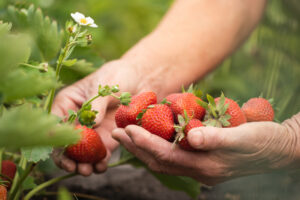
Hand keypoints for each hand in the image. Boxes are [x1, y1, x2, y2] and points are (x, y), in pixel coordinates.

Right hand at [51, 60, 141, 175]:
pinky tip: (101, 166)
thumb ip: (96, 103)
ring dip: (82, 164)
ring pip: (81, 153)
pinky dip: (99, 162)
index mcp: (69, 103)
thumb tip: (91, 123)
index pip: (56, 123)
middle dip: (67, 157)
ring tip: (88, 170)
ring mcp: (92, 131)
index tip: (63, 150)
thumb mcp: (104, 85)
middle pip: (66, 143)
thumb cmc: (118, 76)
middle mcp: (77, 120)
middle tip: (74, 167)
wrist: (140, 80)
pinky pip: (100, 154)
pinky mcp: (107, 138)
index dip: (56, 138)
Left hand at [112, 118, 299, 184]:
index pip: (166, 156)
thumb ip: (215, 138)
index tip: (126, 129)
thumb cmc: (263, 141)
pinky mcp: (203, 158)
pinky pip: (174, 154)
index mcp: (205, 166)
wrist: (279, 148)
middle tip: (116, 132)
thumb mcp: (242, 137)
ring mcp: (200, 165)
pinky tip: (152, 134)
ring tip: (127, 133)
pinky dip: (158, 144)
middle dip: (136, 147)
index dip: (145, 143)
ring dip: (144, 146)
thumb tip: (190, 137)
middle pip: (159, 160)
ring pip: (164, 158)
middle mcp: (199, 169)